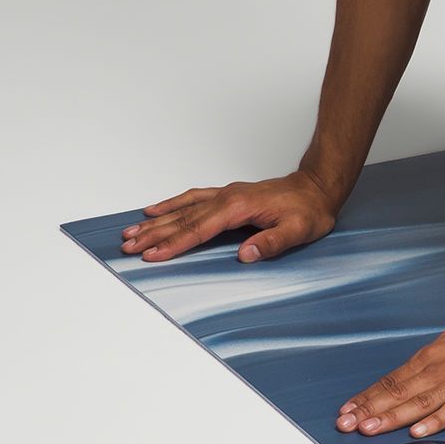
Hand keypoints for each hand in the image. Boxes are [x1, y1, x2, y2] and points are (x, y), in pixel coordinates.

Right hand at [121, 170, 339, 263]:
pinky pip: (191, 198)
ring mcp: (225, 194)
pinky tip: (156, 209)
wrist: (317, 187)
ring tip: (130, 232)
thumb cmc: (309, 210)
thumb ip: (271, 243)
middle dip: (153, 234)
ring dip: (156, 221)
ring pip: (182, 208)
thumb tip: (245, 255)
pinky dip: (171, 204)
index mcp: (238, 208)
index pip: (198, 229)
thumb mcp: (298, 231)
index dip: (174, 244)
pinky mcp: (227, 195)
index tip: (152, 256)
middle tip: (127, 247)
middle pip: (182, 219)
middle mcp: (226, 198)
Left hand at [337, 323, 444, 439]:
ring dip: (393, 417)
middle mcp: (441, 368)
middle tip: (345, 424)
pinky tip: (418, 432)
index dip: (368, 396)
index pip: (393, 379)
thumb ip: (430, 362)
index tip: (346, 410)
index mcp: (433, 356)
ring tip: (370, 429)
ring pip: (421, 402)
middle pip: (400, 391)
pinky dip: (435, 421)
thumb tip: (406, 377)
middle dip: (369, 408)